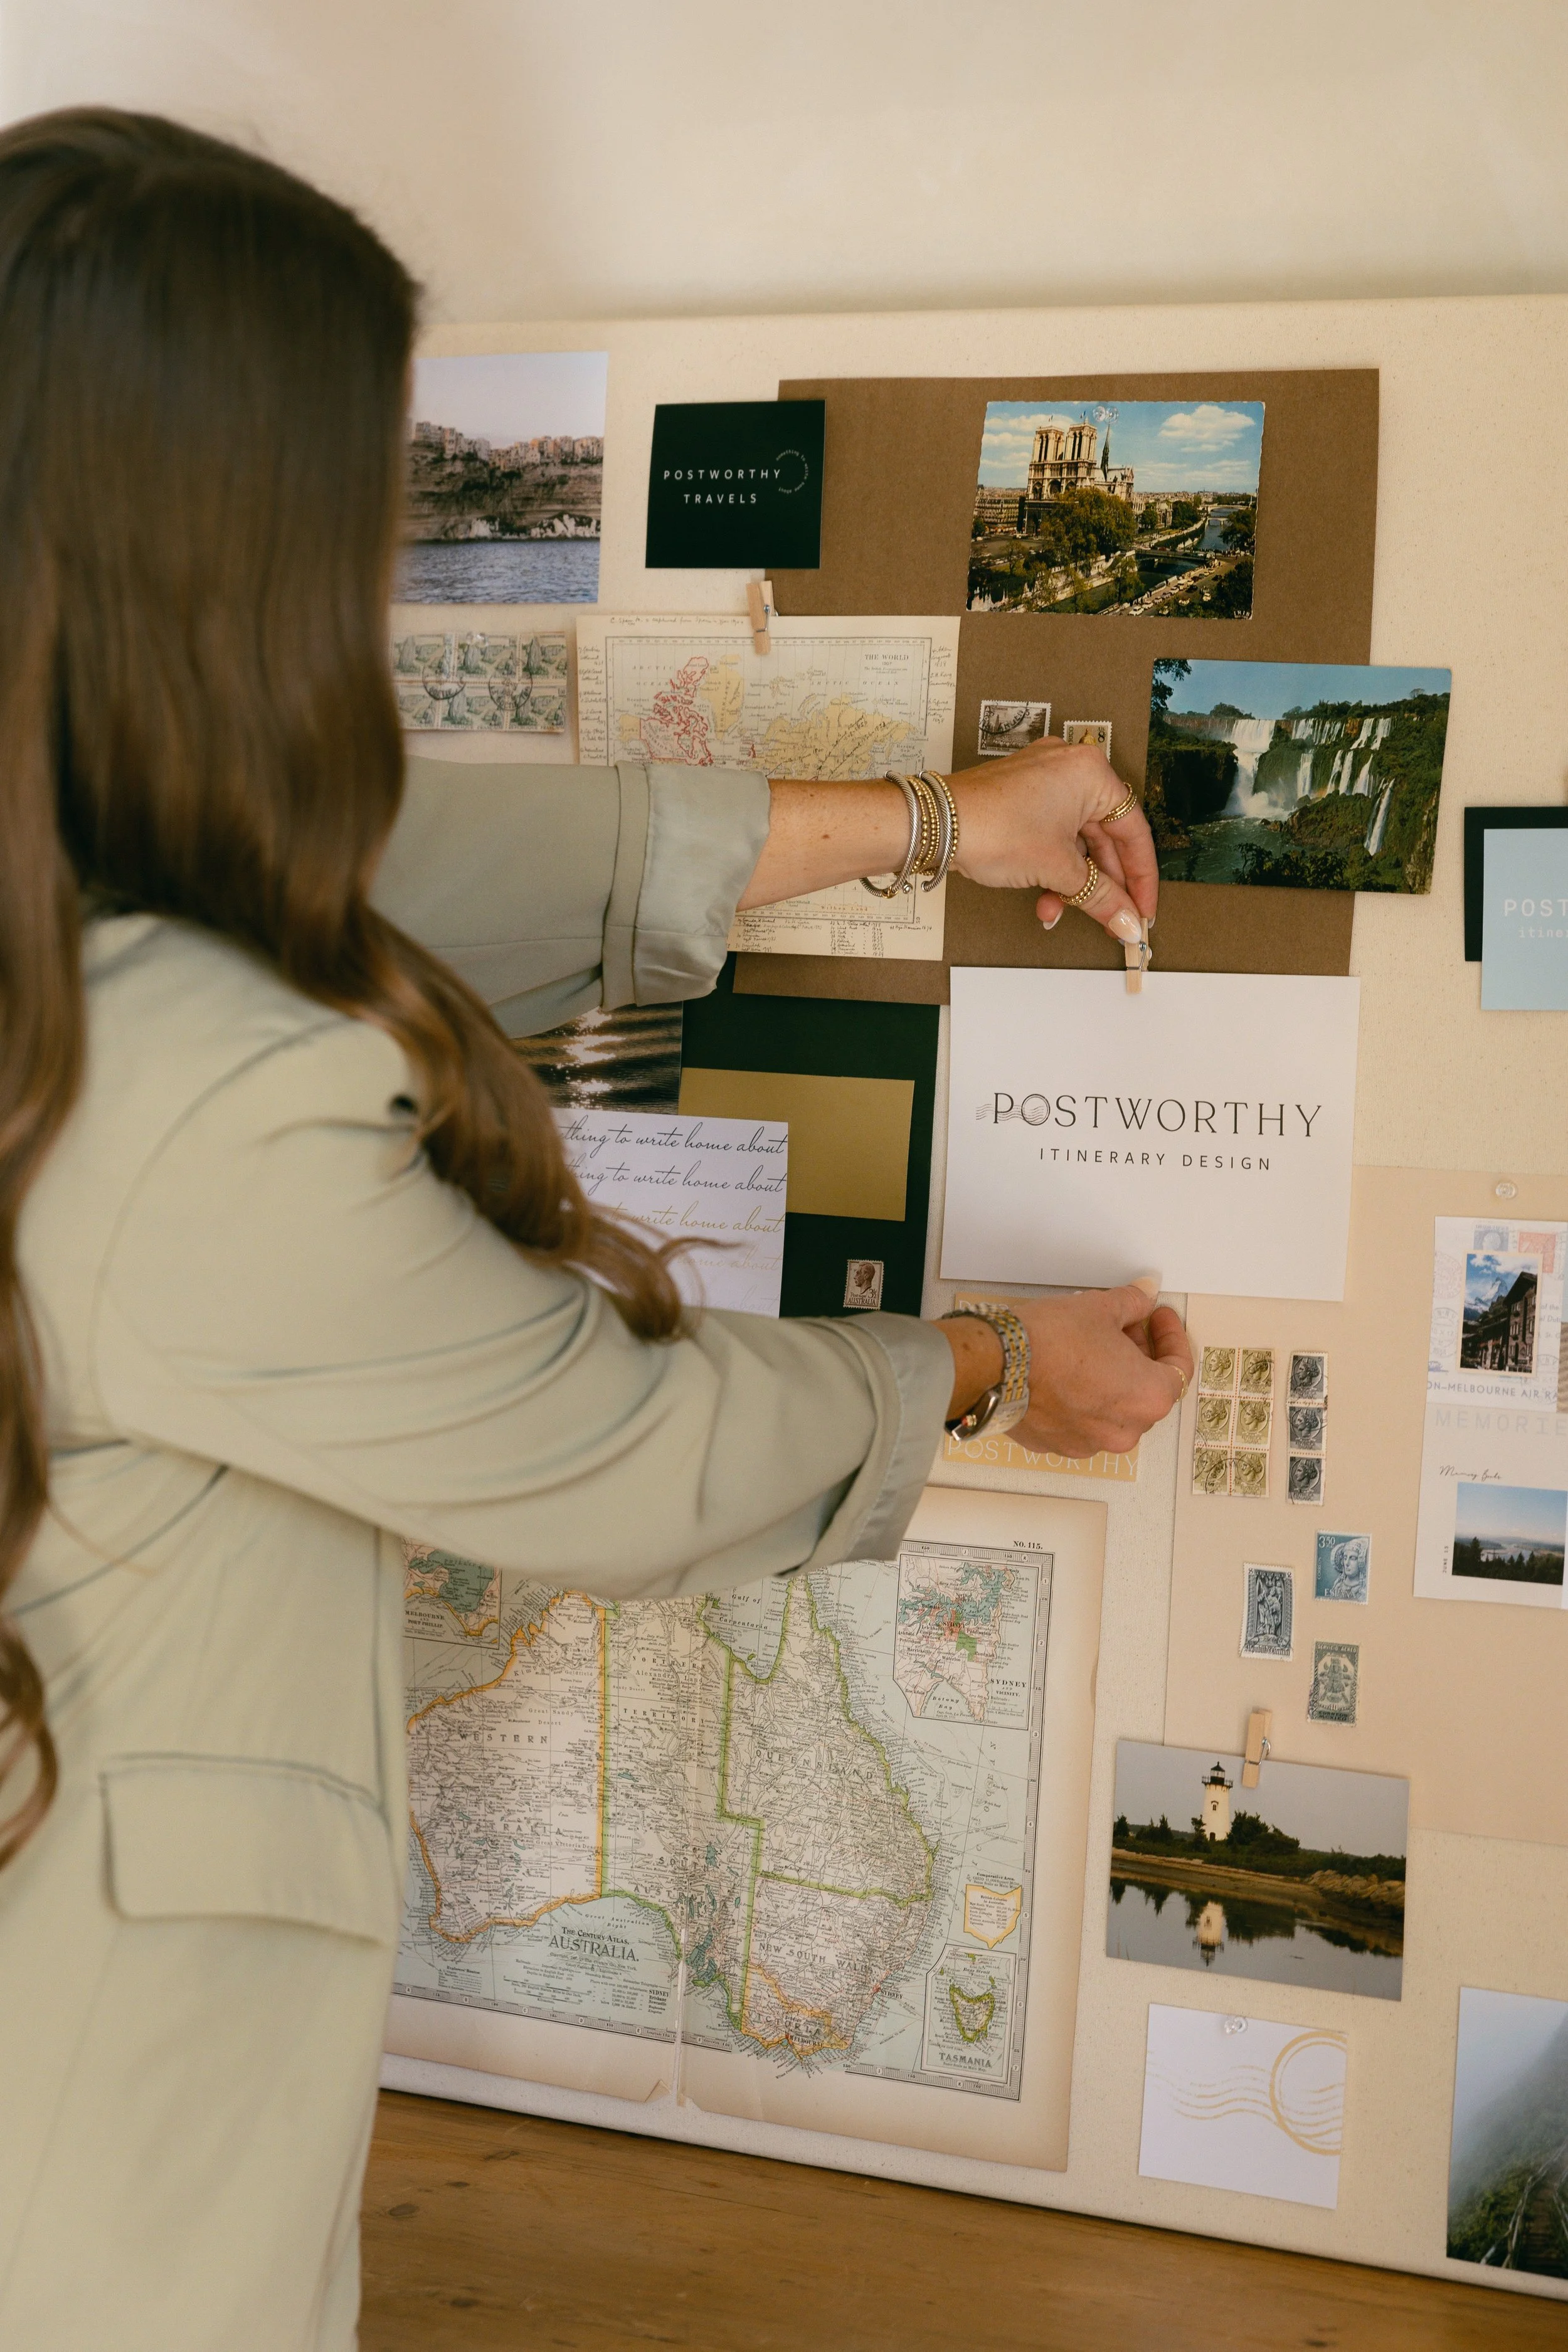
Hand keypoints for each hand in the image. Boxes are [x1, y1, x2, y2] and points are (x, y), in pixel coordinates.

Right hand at [943, 1282, 1191, 1457]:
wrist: (994, 1365)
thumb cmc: (1052, 1340)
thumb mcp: (1100, 1308)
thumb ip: (1132, 1303)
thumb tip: (1144, 1295)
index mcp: (1148, 1398)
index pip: (1178, 1369)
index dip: (1171, 1337)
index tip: (1157, 1317)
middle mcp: (1125, 1430)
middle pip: (1146, 1391)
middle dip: (1139, 1356)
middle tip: (1123, 1326)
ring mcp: (1090, 1443)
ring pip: (1114, 1409)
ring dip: (1112, 1380)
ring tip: (1091, 1349)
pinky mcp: (1058, 1445)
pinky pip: (1082, 1421)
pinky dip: (1083, 1398)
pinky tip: (1066, 1372)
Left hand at [947, 739, 1155, 944]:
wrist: (934, 826)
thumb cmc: (992, 827)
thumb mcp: (1058, 870)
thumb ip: (1100, 897)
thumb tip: (1127, 920)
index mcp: (1091, 773)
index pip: (1133, 831)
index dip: (1141, 878)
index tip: (1143, 909)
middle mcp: (1071, 770)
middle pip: (1104, 839)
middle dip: (1102, 886)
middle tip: (1112, 920)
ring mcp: (1044, 782)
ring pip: (1076, 842)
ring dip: (1072, 883)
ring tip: (1061, 910)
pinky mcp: (1023, 798)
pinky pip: (1052, 836)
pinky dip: (1052, 867)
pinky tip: (1045, 898)